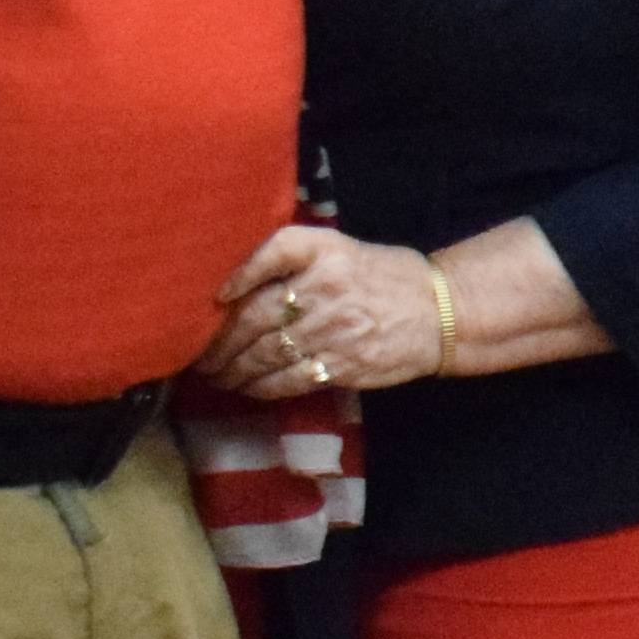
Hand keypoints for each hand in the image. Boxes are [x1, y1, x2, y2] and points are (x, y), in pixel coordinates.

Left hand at [204, 225, 447, 396]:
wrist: (440, 312)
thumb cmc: (382, 277)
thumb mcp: (341, 250)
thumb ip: (293, 259)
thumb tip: (231, 285)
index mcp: (325, 250)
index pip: (271, 252)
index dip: (236, 274)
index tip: (213, 296)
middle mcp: (326, 287)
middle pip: (255, 315)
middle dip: (219, 341)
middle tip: (198, 354)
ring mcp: (334, 329)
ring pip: (265, 353)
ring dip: (232, 368)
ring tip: (215, 375)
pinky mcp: (342, 364)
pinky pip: (288, 379)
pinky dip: (260, 386)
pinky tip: (248, 387)